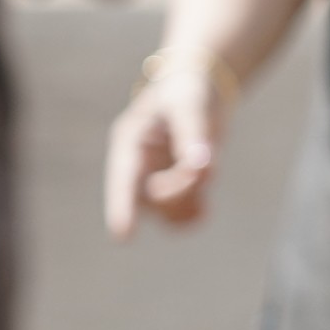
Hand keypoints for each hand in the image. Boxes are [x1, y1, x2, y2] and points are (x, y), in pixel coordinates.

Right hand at [103, 59, 222, 234]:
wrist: (194, 92)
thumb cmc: (187, 93)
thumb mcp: (190, 105)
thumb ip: (194, 134)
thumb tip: (202, 168)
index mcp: (130, 142)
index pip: (125, 178)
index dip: (122, 207)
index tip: (122, 237)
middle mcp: (135, 168)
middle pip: (152, 199)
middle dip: (183, 188)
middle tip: (208, 166)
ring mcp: (150, 182)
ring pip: (166, 212)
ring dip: (190, 200)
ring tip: (207, 171)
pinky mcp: (170, 191)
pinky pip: (177, 219)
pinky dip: (193, 215)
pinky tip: (204, 205)